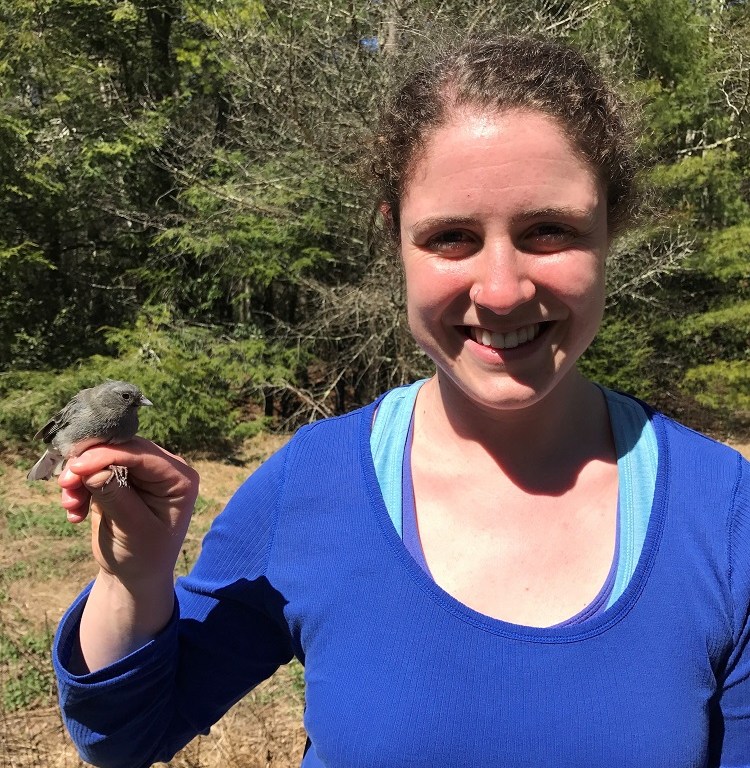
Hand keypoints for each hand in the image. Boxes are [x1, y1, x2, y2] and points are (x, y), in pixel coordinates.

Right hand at [57, 437, 199, 586]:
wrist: (134, 575)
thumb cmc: (144, 556)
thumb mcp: (132, 529)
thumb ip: (115, 496)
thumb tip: (92, 470)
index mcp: (180, 478)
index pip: (142, 454)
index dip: (108, 455)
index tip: (77, 466)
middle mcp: (163, 468)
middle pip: (121, 449)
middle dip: (88, 465)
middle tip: (64, 484)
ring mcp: (140, 472)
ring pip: (102, 458)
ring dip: (79, 478)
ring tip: (70, 505)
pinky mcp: (119, 478)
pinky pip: (92, 471)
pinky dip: (79, 487)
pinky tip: (75, 514)